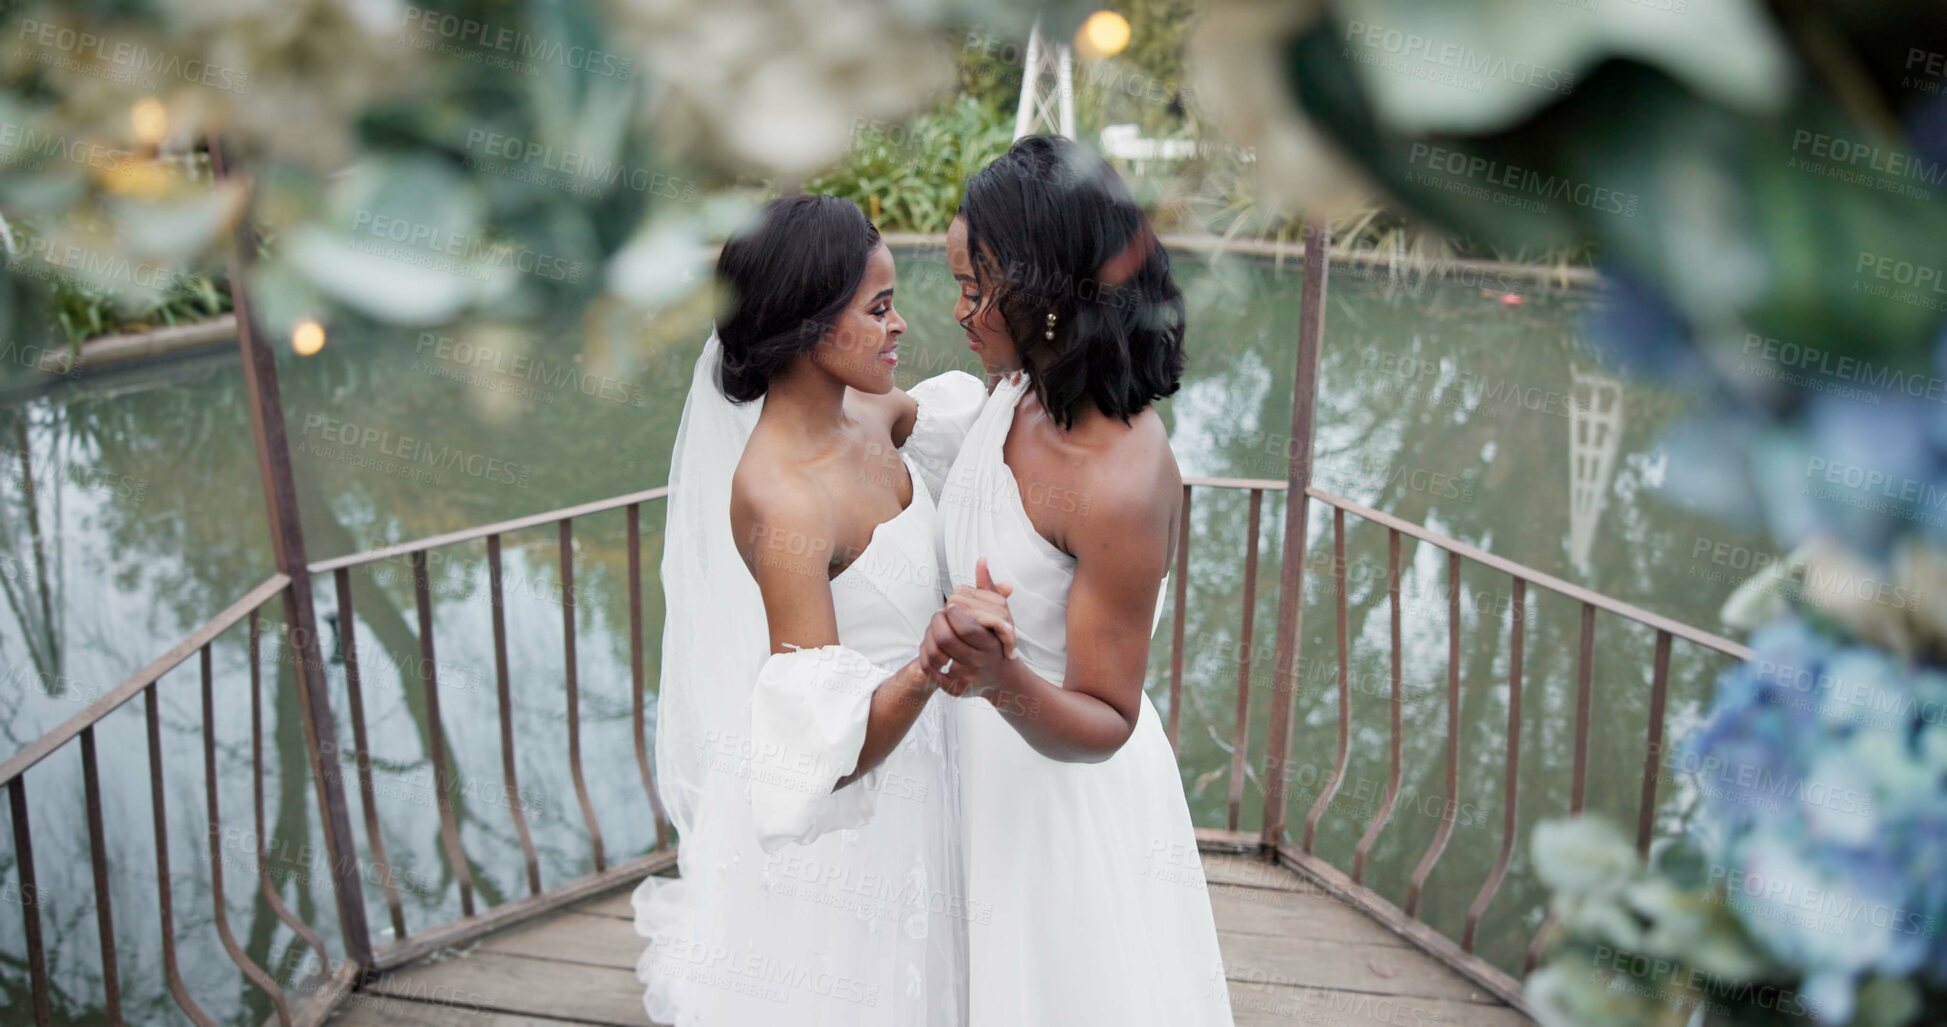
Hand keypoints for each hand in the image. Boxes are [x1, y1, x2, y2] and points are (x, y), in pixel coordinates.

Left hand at [921, 560, 1016, 695]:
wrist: (1003, 679)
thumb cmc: (998, 641)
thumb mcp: (999, 615)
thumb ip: (988, 588)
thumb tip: (981, 559)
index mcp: (990, 644)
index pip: (965, 625)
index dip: (953, 612)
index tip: (950, 606)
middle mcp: (979, 663)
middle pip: (946, 638)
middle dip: (937, 623)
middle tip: (938, 616)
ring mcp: (966, 678)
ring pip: (934, 654)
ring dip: (928, 638)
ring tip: (933, 631)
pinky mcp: (954, 689)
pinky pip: (930, 671)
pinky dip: (925, 658)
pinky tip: (930, 649)